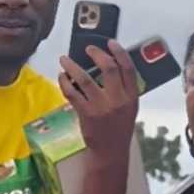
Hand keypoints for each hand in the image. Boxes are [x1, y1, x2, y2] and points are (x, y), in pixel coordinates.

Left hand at [57, 39, 139, 157]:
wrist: (110, 151)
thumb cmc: (118, 128)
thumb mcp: (129, 108)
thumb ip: (123, 89)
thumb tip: (108, 67)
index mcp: (131, 97)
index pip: (128, 69)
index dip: (119, 52)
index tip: (110, 43)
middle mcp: (118, 100)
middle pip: (108, 69)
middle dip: (96, 54)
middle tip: (88, 49)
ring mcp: (101, 107)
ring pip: (84, 79)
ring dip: (72, 66)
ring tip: (64, 60)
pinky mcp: (86, 114)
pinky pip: (72, 93)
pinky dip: (64, 82)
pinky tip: (62, 77)